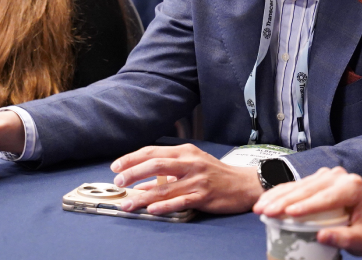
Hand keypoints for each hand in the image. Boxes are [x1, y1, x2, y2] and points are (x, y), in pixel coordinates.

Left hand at [109, 144, 264, 214]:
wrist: (244, 184)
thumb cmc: (216, 174)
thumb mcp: (191, 166)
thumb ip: (167, 174)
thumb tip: (140, 185)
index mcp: (186, 152)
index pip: (153, 152)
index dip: (132, 159)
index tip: (117, 167)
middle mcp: (191, 163)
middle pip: (156, 165)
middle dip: (133, 173)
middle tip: (118, 182)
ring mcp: (198, 180)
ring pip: (165, 187)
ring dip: (142, 196)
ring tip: (127, 204)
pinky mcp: (204, 196)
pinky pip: (181, 201)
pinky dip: (165, 206)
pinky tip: (152, 209)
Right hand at [254, 167, 361, 257]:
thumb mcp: (360, 240)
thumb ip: (344, 238)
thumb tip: (322, 236)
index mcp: (353, 187)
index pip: (326, 196)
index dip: (307, 205)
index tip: (288, 214)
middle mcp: (339, 176)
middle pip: (308, 189)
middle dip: (285, 201)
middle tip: (265, 213)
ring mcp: (327, 175)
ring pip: (298, 185)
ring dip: (277, 196)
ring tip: (259, 208)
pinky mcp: (318, 179)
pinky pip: (296, 185)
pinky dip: (279, 193)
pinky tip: (264, 200)